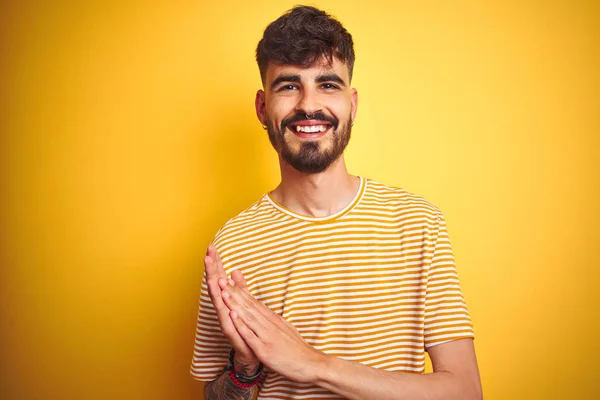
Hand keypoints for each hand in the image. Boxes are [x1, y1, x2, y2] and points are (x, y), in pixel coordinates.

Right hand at [204, 245, 258, 368]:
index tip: (211, 247)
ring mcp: (227, 321)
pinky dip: (227, 314)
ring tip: (212, 277)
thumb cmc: (245, 328)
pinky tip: (225, 304)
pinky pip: (229, 323)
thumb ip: (239, 287)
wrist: (251, 352)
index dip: (216, 263)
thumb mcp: (244, 303)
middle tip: (207, 256)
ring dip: (215, 291)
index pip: (220, 278)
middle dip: (212, 272)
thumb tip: (234, 271)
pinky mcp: (233, 335)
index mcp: (228, 300)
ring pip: (219, 303)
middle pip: (216, 287)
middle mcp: (224, 309)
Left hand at [219, 274, 326, 383]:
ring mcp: (266, 335)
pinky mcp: (264, 349)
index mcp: (272, 319)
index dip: (239, 291)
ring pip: (248, 316)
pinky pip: (250, 335)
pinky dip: (241, 324)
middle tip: (221, 279)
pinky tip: (232, 315)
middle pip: (248, 306)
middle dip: (234, 293)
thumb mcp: (284, 327)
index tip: (228, 280)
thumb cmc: (296, 348)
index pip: (253, 302)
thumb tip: (261, 306)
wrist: (309, 363)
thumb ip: (271, 317)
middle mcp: (268, 324)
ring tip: (224, 292)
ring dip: (234, 304)